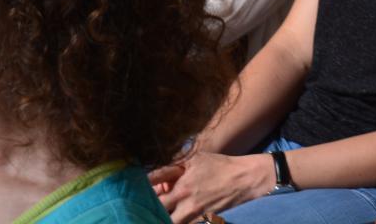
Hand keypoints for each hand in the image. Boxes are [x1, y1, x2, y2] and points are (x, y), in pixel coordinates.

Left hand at [149, 152, 273, 223]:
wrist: (243, 179)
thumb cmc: (219, 165)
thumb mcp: (196, 158)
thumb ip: (176, 166)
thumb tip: (158, 176)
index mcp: (181, 181)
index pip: (153, 182)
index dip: (140, 184)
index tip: (131, 186)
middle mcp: (184, 198)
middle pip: (156, 207)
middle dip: (146, 205)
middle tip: (137, 204)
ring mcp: (192, 211)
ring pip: (167, 220)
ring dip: (159, 216)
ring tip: (150, 213)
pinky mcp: (200, 218)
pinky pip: (182, 223)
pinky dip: (174, 220)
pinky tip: (169, 216)